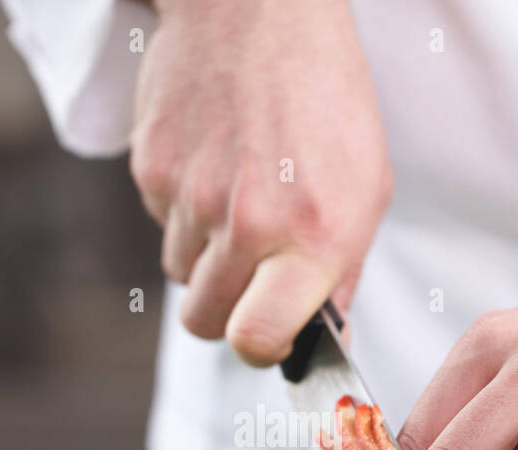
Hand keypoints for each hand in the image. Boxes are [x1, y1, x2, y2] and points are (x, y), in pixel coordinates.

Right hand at [133, 0, 391, 364]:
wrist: (260, 11)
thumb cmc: (326, 102)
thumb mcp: (366, 189)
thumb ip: (340, 274)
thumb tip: (324, 340)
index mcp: (314, 236)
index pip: (257, 340)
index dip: (258, 349)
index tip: (266, 337)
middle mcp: (248, 223)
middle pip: (205, 321)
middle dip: (225, 309)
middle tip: (250, 274)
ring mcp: (192, 196)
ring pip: (180, 275)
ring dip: (204, 257)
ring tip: (237, 200)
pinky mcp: (151, 169)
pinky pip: (160, 224)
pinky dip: (182, 210)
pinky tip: (214, 164)